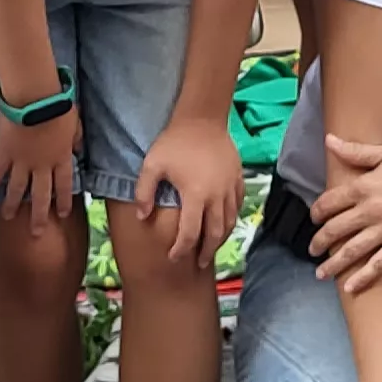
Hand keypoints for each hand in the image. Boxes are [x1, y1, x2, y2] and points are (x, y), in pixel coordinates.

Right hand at [0, 104, 79, 229]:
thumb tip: (79, 150)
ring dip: (13, 204)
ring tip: (8, 216)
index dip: (64, 201)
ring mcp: (21, 161)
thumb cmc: (59, 105)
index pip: (64, 185)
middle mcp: (42, 165)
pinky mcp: (4, 152)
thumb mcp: (75, 123)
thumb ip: (76, 139)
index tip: (63, 214)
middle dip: (39, 215)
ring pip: (17, 189)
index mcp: (61, 158)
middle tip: (36, 232)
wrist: (35, 98)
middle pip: (41, 195)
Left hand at [133, 113, 247, 265]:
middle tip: (199, 263)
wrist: (203, 119)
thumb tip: (143, 217)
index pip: (189, 233)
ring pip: (229, 222)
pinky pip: (238, 206)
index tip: (173, 257)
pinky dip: (231, 219)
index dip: (181, 249)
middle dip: (206, 252)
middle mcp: (216, 196)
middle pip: (214, 233)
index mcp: (195, 195)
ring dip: (220, 238)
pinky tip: (224, 223)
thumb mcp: (152, 164)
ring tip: (212, 247)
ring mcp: (230, 188)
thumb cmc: (175, 142)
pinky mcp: (238, 179)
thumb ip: (144, 192)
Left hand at [309, 133, 381, 291]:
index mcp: (364, 186)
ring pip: (352, 251)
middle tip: (313, 248)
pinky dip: (364, 277)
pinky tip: (352, 286)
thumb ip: (355, 151)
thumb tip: (331, 141)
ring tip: (322, 273)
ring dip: (334, 264)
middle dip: (320, 241)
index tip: (315, 217)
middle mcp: (372, 210)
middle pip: (336, 230)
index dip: (317, 212)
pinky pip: (379, 264)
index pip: (329, 202)